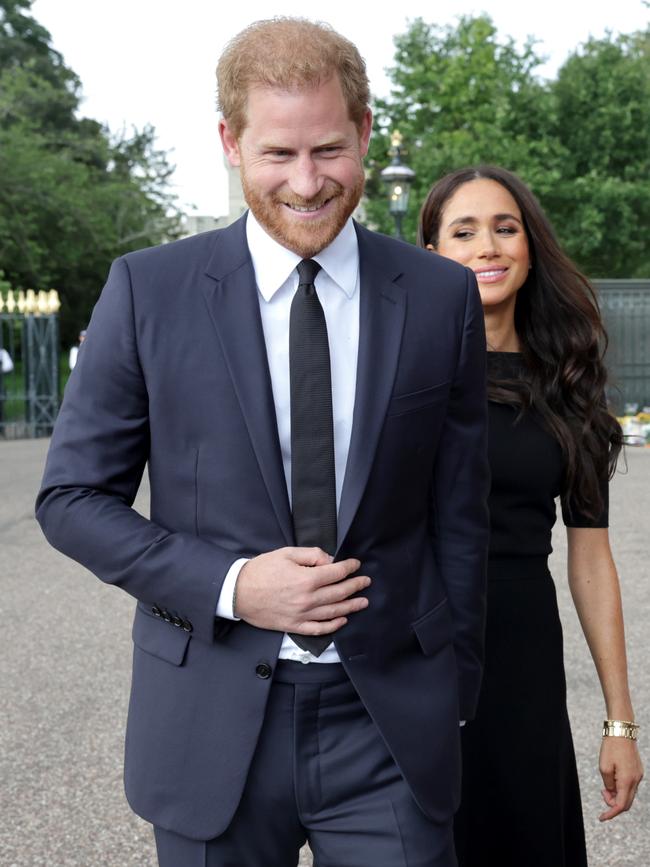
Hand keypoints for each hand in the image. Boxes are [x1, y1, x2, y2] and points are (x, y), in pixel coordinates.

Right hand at [235, 547, 370, 635]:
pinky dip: (333, 626)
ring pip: (333, 612)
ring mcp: (301, 615)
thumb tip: (329, 560)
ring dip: (351, 606)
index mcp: (306, 579)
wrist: (238, 592)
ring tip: (362, 602)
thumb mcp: (286, 554)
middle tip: (365, 582)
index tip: (356, 564)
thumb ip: (311, 555)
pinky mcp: (294, 625)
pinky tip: (342, 620)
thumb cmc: (261, 570)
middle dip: (355, 586)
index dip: (350, 567)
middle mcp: (307, 599)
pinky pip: (318, 629)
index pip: (336, 573)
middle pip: (339, 593)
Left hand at [598, 736, 643, 820]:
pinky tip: (612, 779)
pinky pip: (630, 785)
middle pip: (626, 802)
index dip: (611, 813)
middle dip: (613, 803)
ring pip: (628, 794)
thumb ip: (608, 785)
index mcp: (627, 781)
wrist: (622, 731)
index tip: (601, 818)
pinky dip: (621, 787)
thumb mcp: (604, 768)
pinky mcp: (637, 771)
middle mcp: (636, 781)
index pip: (621, 805)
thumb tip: (611, 793)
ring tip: (605, 784)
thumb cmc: (611, 748)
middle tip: (602, 793)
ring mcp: (638, 776)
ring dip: (616, 794)